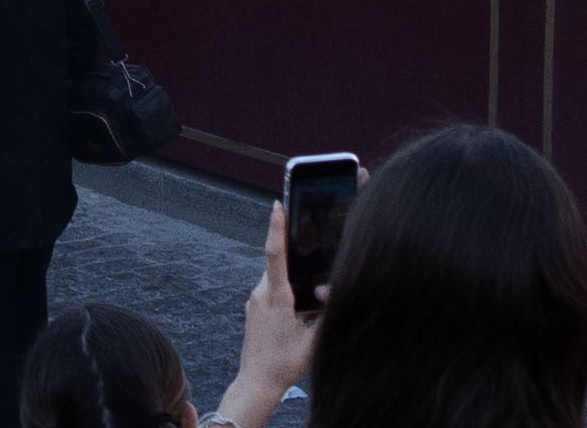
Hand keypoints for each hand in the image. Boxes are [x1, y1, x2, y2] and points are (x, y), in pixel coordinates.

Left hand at [213, 203, 322, 427]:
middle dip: (293, 252)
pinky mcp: (254, 309)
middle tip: (309, 237)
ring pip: (275, 278)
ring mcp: (254, 301)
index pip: (275, 254)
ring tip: (309, 282)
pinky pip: (271, 290)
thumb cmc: (284, 363)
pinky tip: (298, 303)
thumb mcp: (312, 338)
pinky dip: (284, 288)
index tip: (277, 205)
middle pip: (278, 264)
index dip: (277, 228)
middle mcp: (260, 293)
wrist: (256, 383)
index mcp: (276, 297)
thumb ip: (325, 312)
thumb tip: (333, 291)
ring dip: (290, 275)